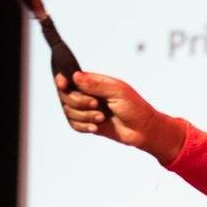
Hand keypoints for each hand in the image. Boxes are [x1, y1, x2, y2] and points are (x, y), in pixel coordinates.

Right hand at [56, 71, 184, 163]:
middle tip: (96, 105)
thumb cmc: (135, 107)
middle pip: (66, 96)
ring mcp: (87, 110)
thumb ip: (96, 84)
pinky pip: (74, 125)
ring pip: (69, 112)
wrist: (144, 130)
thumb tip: (75, 76)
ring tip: (101, 118)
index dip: (62, 80)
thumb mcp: (118, 92)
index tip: (63, 83)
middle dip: (78, 102)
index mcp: (94, 82)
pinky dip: (83, 127)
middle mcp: (88, 94)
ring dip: (84, 116)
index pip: (70, 78)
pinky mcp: (88, 124)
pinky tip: (96, 128)